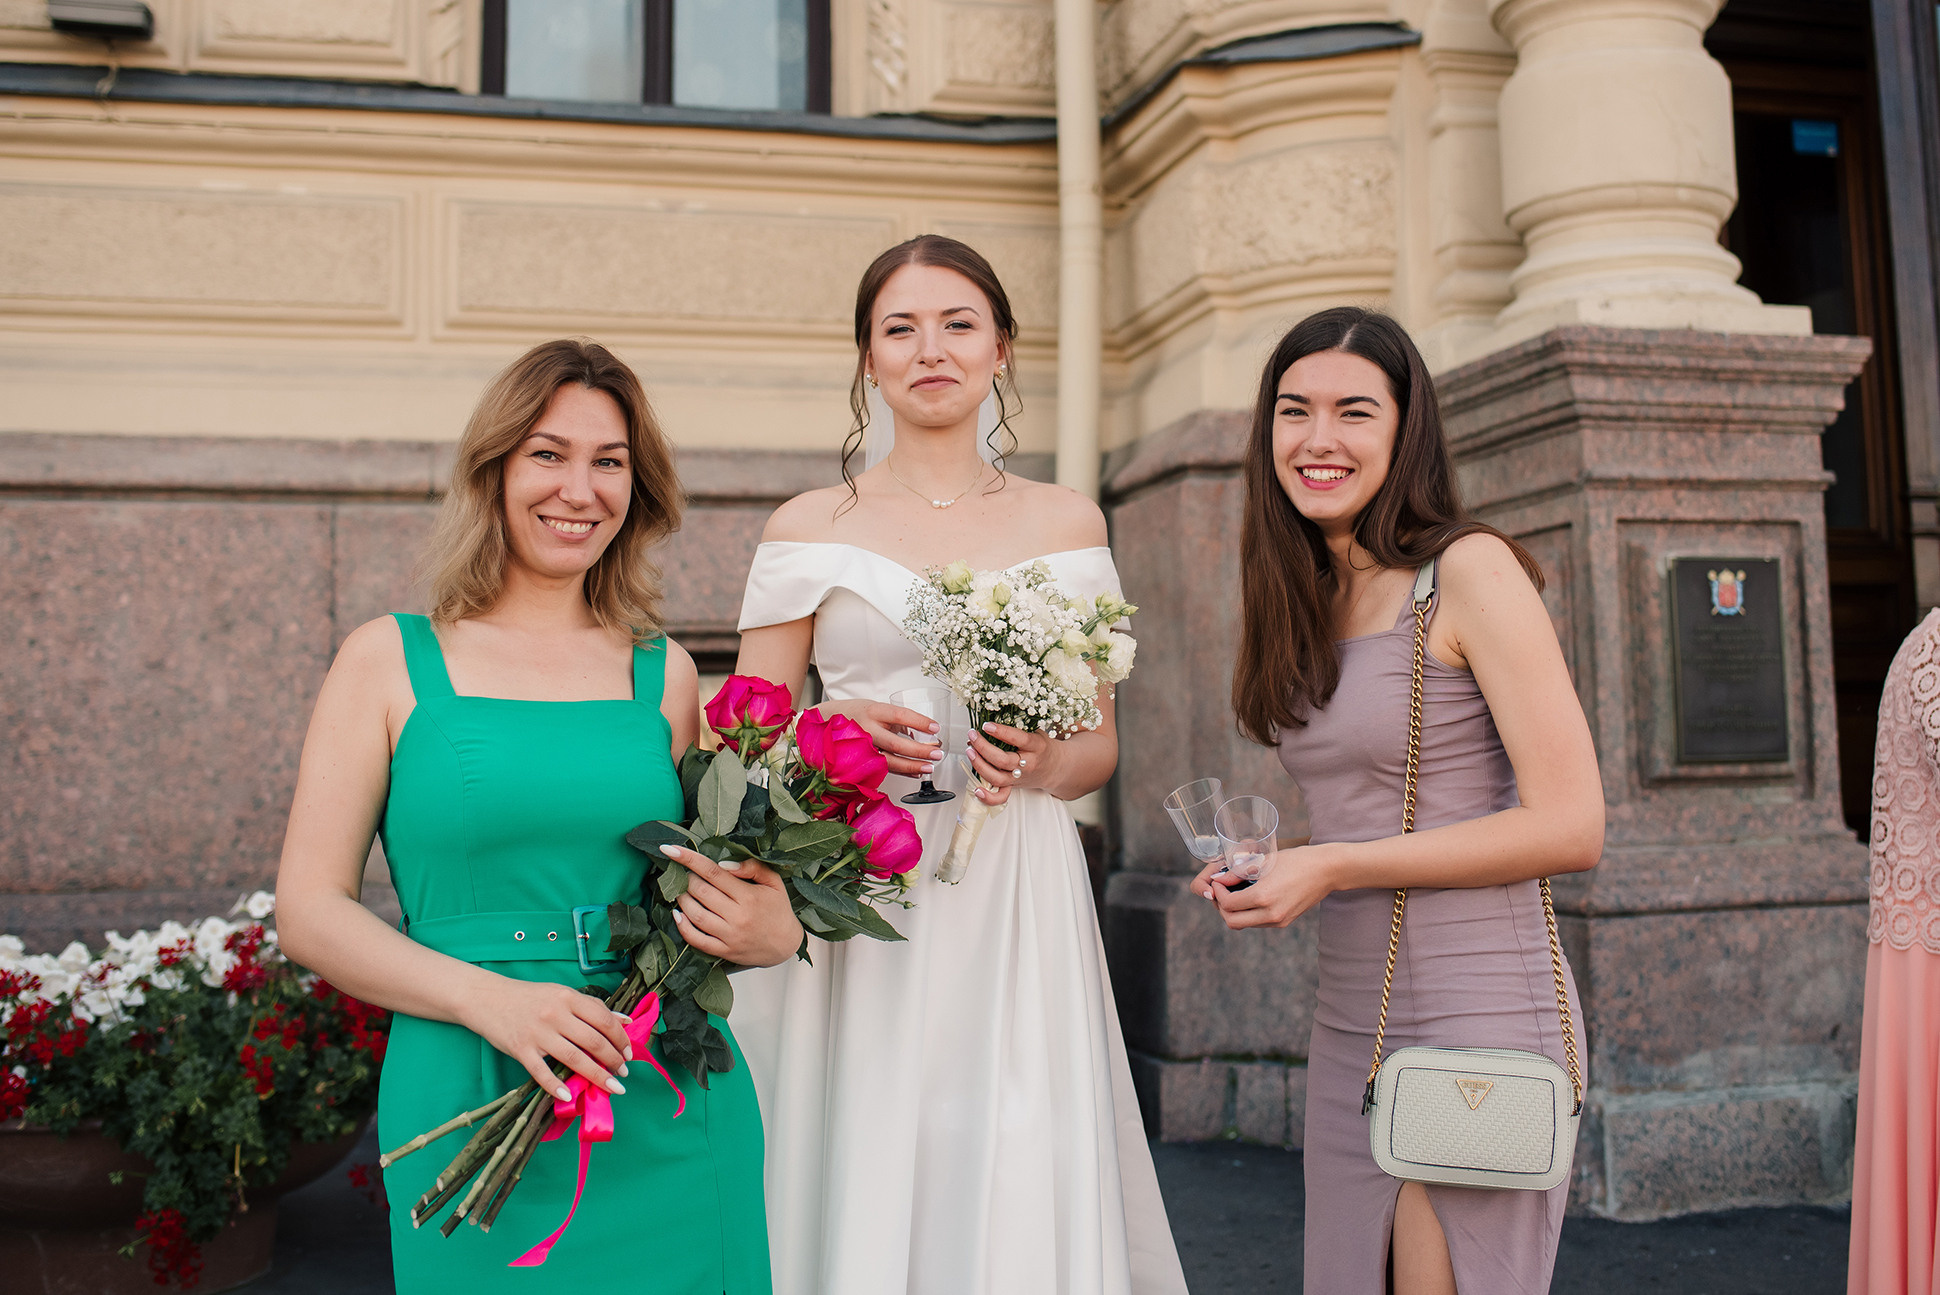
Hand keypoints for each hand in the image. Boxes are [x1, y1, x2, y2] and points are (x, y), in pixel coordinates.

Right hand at [460, 976, 635, 1102]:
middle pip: (593, 1041)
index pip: (604, 1020)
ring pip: (574, 1058)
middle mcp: (555, 1014)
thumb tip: (625, 1021)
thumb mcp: (562, 995)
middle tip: (624, 1074)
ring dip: (596, 1075)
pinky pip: (542, 1072)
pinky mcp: (521, 1049)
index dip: (621, 1040)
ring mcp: (538, 1033)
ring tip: (611, 1087)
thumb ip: (593, 1008)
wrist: (488, 998)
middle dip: (614, 1060)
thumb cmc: (530, 998)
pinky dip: (556, 1086)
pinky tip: (570, 1096)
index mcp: (569, 998)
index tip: (629, 1054)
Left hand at [660, 844, 803, 967]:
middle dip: (685, 878)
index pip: (713, 872)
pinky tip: (677, 914)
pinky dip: (682, 927)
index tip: (670, 849)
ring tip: (679, 890)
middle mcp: (737, 916)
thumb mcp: (773, 882)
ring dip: (681, 899)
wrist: (786, 945)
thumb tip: (723, 864)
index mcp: (749, 896)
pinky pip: (697, 940)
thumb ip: (752, 867)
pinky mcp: (724, 951)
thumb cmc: (778, 909)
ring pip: (695, 914)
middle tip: (682, 872)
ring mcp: (729, 936)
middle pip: (700, 892)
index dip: (689, 859)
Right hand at [821, 699, 944, 777]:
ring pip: (889, 761)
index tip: (936, 728)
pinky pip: (884, 769)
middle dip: (919, 750)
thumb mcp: (876, 708)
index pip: (900, 715)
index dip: (919, 722)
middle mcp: (867, 729)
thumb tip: (923, 733)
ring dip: (912, 765)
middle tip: (937, 753)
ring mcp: (863, 748)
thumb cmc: (856, 714)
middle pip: (896, 743)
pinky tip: (916, 772)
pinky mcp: (861, 761)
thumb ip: (897, 720)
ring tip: (929, 767)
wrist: (826, 722)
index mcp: (873, 711)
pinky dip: (902, 771)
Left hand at [965, 719, 1056, 808]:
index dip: (1001, 732)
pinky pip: (1000, 797)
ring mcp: (1020, 778)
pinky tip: (977, 789)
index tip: (986, 725)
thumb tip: (994, 717)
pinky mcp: (1014, 787)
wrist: (1057, 768)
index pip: (1018, 739)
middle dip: (983, 747)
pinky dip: (988, 797)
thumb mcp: (1037, 732)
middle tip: (973, 735)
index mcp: (1037, 747)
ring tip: (970, 751)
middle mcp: (1028, 764)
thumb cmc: (1043, 748)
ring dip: (979, 765)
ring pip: (997, 777)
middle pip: (1002, 760)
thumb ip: (1019, 726)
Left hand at [1203, 844, 1342, 928]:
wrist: (1327, 870)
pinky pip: (1257, 923)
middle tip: (1222, 891)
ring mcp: (1278, 921)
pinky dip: (1248, 914)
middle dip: (1222, 907)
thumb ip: (1238, 872)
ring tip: (1234, 894)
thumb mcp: (1264, 861)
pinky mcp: (1284, 922)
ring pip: (1244, 924)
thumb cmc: (1297, 860)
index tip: (1218, 881)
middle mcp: (1270, 914)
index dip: (1218, 892)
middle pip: (1232, 921)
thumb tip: (1219, 879)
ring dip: (1234, 912)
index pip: (1228, 904)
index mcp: (1263, 897)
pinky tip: (1249, 898)